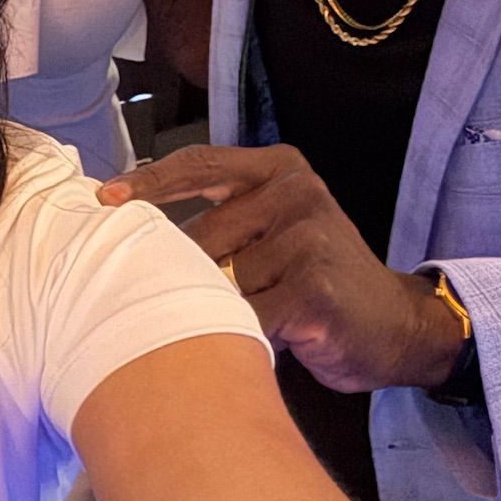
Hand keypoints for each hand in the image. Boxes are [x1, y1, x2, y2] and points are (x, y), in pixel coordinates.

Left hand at [98, 145, 463, 392]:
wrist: (396, 327)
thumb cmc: (318, 280)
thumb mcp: (276, 230)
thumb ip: (223, 218)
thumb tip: (135, 230)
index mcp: (281, 169)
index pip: (199, 163)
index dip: (148, 182)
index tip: (104, 201)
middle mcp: (297, 193)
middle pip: (200, 237)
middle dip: (192, 279)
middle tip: (211, 304)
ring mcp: (308, 239)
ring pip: (220, 283)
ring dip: (229, 311)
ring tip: (266, 317)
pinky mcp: (313, 288)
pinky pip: (245, 319)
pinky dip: (248, 337)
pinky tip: (279, 337)